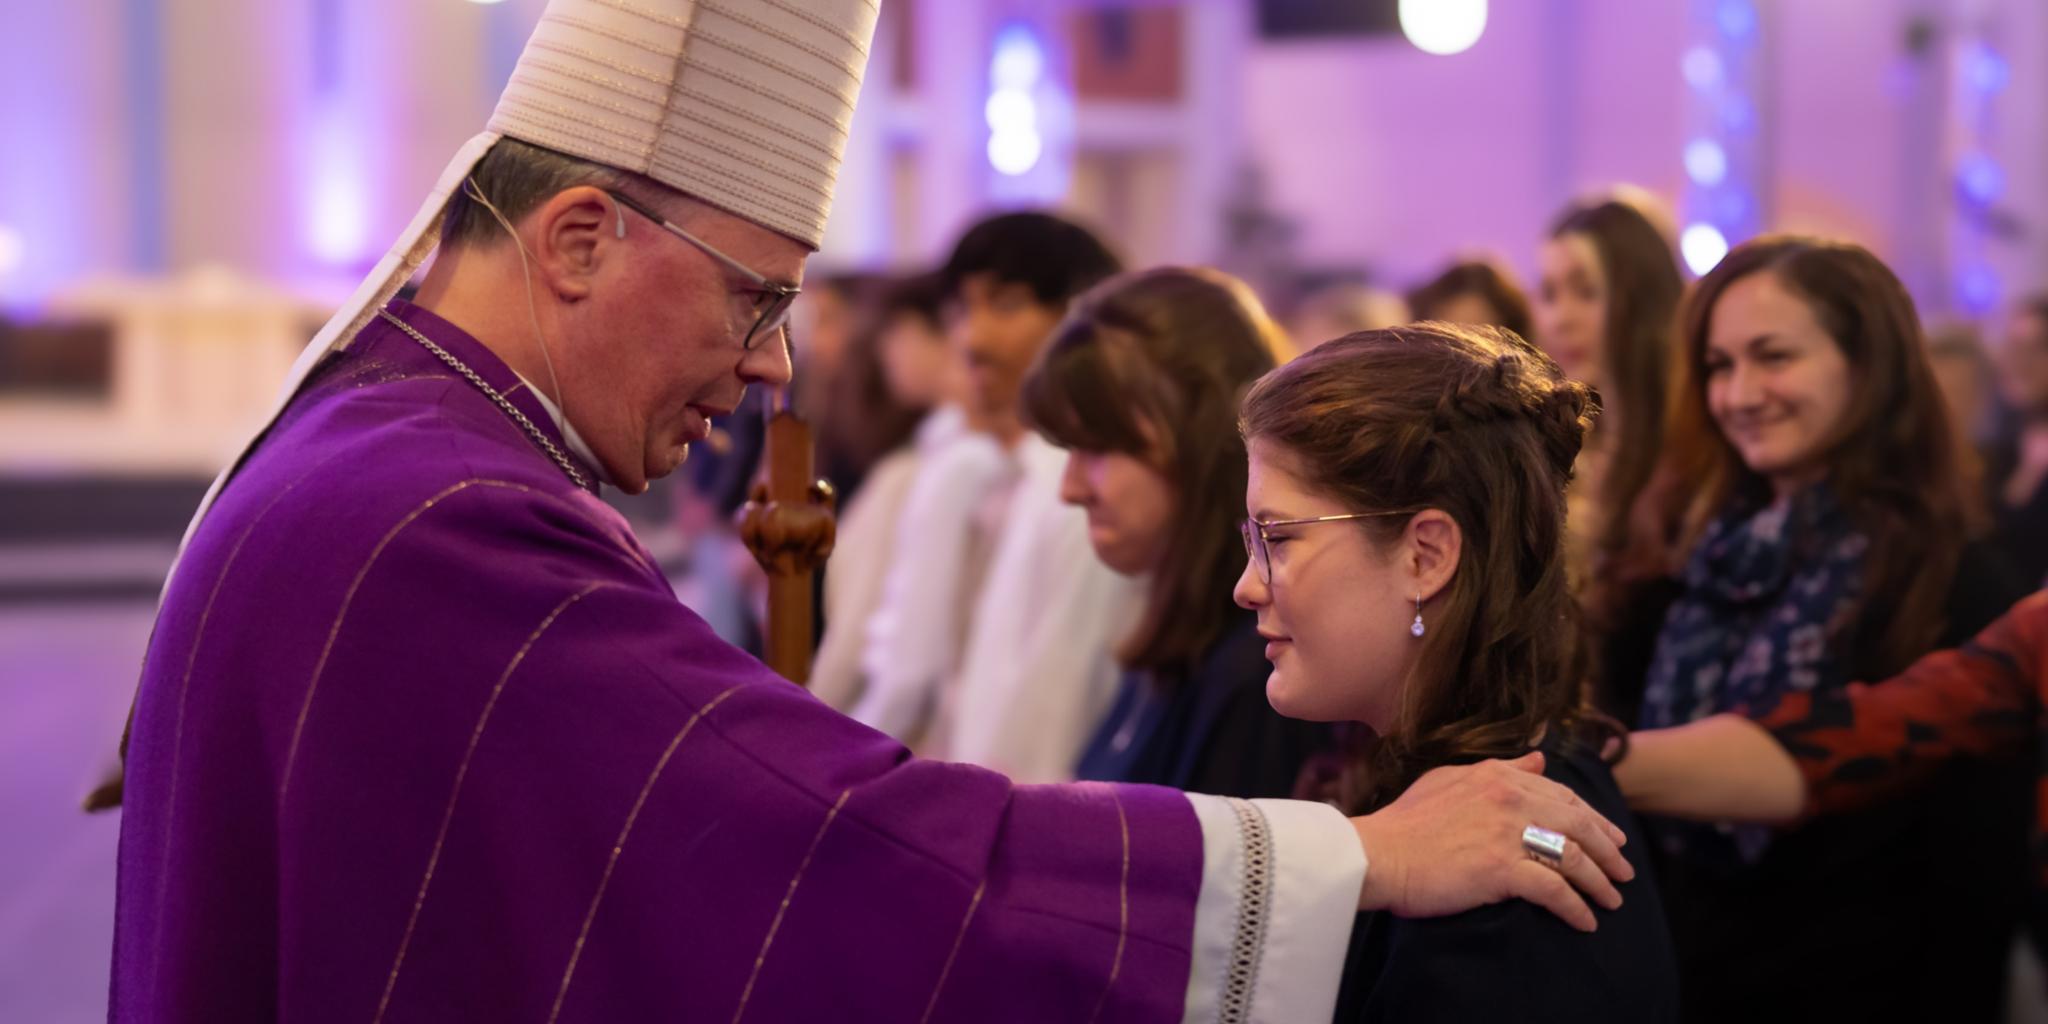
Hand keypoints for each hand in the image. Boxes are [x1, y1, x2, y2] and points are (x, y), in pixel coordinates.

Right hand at [1349, 752, 1633, 931]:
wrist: (1377, 854)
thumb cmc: (1405, 823)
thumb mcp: (1449, 780)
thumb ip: (1498, 768)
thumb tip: (1539, 759)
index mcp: (1497, 776)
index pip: (1562, 795)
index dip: (1593, 819)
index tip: (1612, 838)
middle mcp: (1509, 798)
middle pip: (1578, 824)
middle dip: (1609, 851)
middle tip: (1624, 871)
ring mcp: (1507, 833)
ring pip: (1574, 857)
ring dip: (1599, 882)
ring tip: (1612, 901)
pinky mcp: (1502, 869)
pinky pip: (1555, 891)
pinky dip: (1576, 908)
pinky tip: (1585, 921)